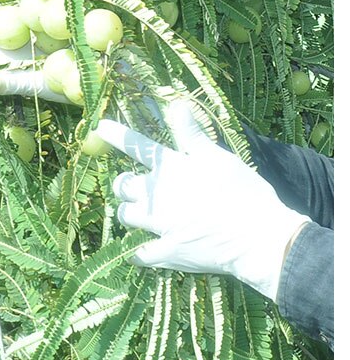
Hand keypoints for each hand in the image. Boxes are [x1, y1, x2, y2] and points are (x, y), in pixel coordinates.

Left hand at [94, 100, 307, 299]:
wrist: (259, 237)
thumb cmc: (243, 192)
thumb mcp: (219, 158)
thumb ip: (192, 135)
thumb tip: (176, 105)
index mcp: (172, 169)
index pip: (138, 146)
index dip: (117, 135)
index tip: (100, 127)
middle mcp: (158, 195)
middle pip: (122, 186)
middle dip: (124, 184)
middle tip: (132, 186)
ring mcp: (160, 225)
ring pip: (126, 217)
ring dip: (130, 214)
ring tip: (140, 214)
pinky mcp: (167, 252)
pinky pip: (140, 254)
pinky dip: (138, 254)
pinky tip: (138, 254)